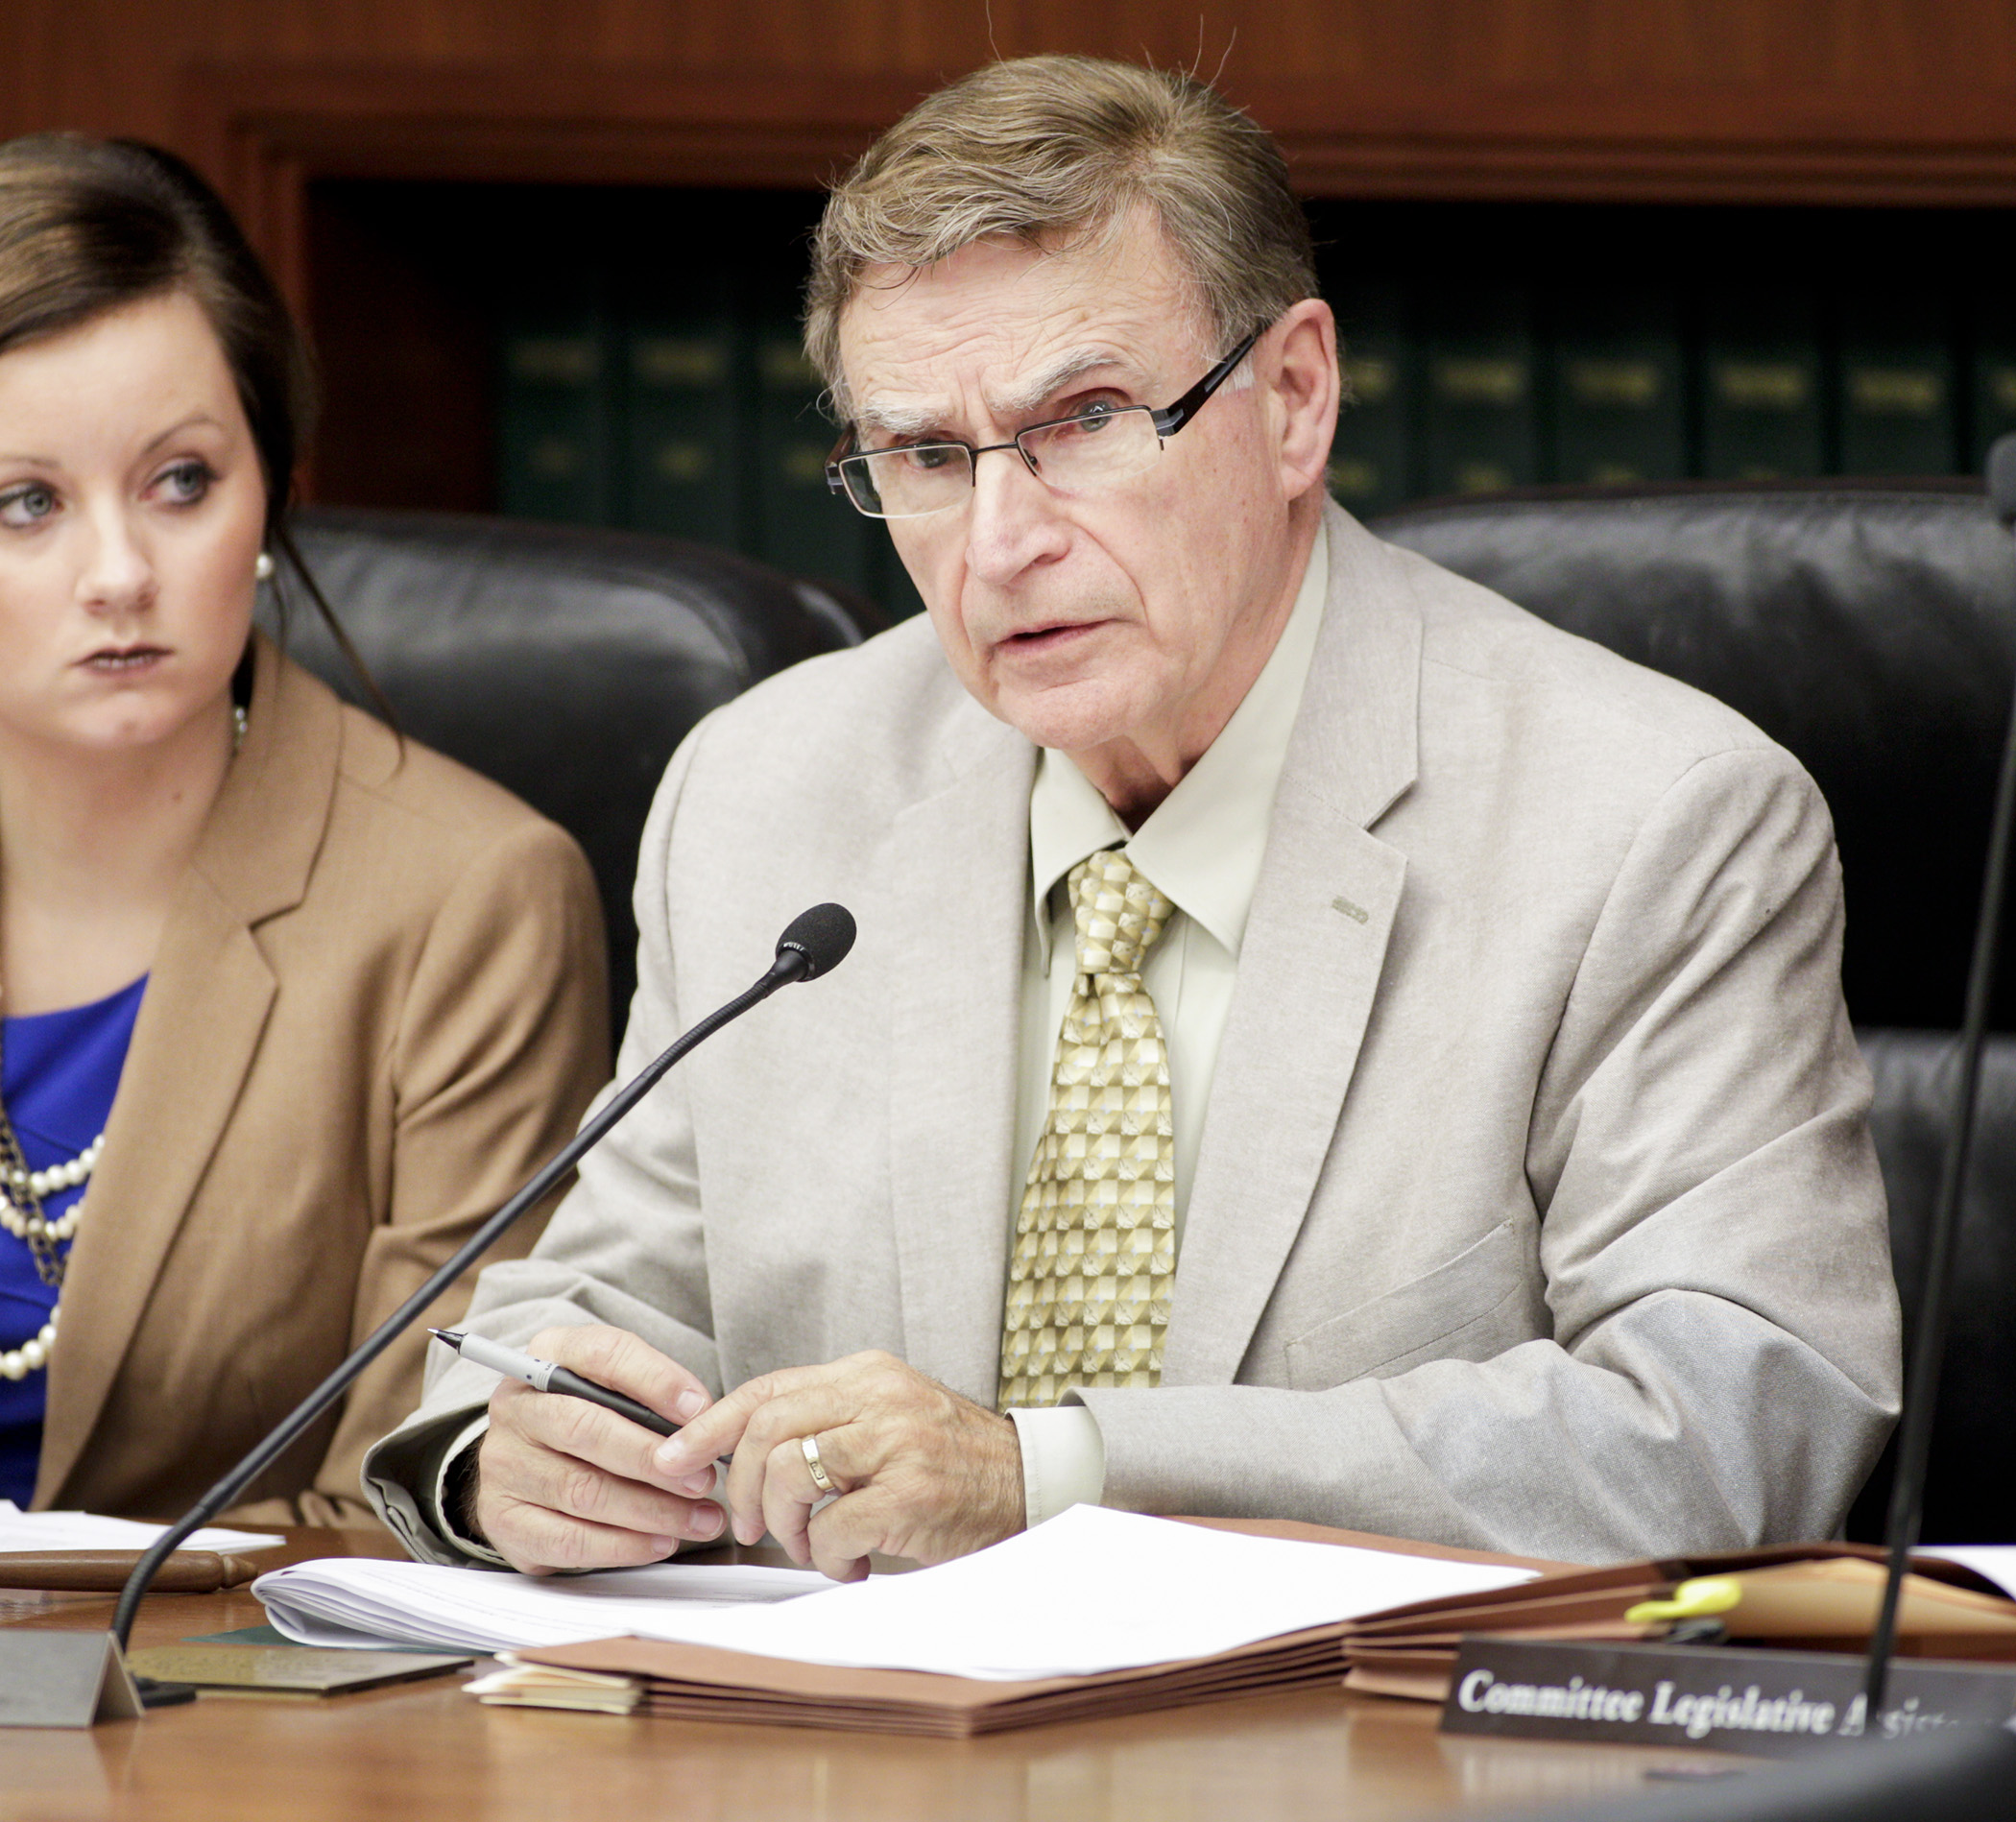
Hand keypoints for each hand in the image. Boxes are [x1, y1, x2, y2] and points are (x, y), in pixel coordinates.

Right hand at [473, 1325, 725, 1573]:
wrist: (530, 1467)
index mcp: (548, 1355)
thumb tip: (701, 1418)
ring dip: (651, 1509)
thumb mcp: (616, 1386)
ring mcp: (504, 1464)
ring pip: (583, 1490)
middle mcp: (517, 1407)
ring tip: (699, 1517)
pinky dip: (623, 1545)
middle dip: (653, 1458)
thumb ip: (653, 1393)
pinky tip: (661, 1542)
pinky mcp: (505, 1519)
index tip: (700, 1411)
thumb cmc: (590, 1418)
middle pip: (586, 1429)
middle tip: (703, 1478)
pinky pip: (569, 1539)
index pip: (601, 1354)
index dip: (655, 1381)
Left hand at [653, 1350, 1023, 1580]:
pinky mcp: (912, 1491)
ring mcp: (897, 1441)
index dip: (708, 1425)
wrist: (1026, 1484)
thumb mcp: (885, 1418)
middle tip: (748, 1527)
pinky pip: (835, 1526)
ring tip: (811, 1546)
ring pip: (790, 1474)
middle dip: (739, 1488)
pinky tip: (853, 1564)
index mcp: (865, 1373)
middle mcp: (879, 1396)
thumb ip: (824, 1420)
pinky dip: (829, 1557)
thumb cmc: (946, 1462)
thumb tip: (737, 1450)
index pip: (767, 1389)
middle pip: (767, 1430)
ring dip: (784, 1527)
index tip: (672, 1458)